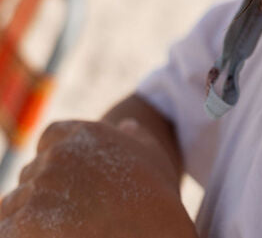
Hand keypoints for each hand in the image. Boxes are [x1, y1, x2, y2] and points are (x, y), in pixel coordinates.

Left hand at [0, 118, 196, 236]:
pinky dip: (18, 235)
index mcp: (81, 134)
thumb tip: (127, 126)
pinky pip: (8, 229)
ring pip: (14, 204)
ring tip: (56, 232)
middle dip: (41, 195)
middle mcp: (56, 156)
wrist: (150, 232)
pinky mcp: (25, 223)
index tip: (66, 185)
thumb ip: (134, 135)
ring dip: (27, 220)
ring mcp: (39, 189)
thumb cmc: (156, 199)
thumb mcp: (151, 154)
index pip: (48, 140)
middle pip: (30, 175)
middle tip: (67, 218)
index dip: (53, 161)